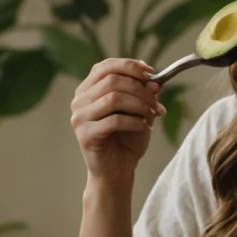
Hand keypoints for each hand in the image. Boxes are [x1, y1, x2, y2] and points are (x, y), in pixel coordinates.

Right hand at [70, 58, 165, 183]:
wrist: (117, 170)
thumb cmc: (126, 139)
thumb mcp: (138, 110)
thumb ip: (143, 93)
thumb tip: (154, 81)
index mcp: (87, 89)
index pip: (105, 66)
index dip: (130, 66)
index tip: (151, 73)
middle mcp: (79, 100)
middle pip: (112, 81)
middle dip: (140, 89)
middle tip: (157, 102)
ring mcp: (80, 118)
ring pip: (113, 98)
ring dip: (140, 105)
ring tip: (152, 115)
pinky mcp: (85, 135)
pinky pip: (115, 120)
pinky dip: (135, 121)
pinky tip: (144, 127)